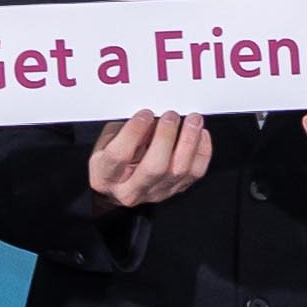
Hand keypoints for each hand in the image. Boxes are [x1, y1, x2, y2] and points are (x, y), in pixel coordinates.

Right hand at [84, 110, 214, 210]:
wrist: (120, 187)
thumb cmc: (114, 160)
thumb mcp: (108, 142)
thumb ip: (124, 130)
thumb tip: (151, 115)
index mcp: (105, 176)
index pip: (119, 156)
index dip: (133, 132)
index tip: (145, 113)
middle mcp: (130, 190)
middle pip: (154, 167)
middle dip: (166, 137)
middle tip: (171, 115)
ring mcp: (156, 193)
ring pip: (179, 171)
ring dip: (189, 141)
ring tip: (192, 120)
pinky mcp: (176, 190)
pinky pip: (196, 172)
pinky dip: (202, 150)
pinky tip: (200, 134)